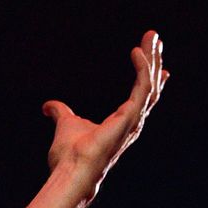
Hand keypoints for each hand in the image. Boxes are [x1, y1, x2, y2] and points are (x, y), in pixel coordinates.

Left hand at [43, 30, 168, 186]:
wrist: (70, 171)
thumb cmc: (69, 155)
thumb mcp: (65, 125)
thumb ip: (60, 113)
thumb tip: (48, 107)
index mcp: (120, 123)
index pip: (141, 98)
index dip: (149, 80)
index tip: (160, 67)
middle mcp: (131, 122)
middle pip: (149, 87)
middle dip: (153, 61)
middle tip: (154, 38)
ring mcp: (133, 121)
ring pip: (150, 84)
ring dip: (152, 59)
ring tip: (152, 37)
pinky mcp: (130, 118)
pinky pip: (142, 88)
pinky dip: (142, 69)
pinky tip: (137, 52)